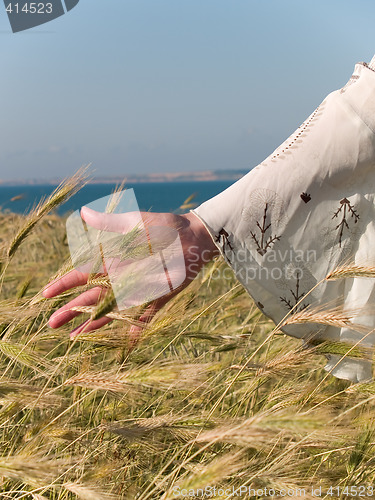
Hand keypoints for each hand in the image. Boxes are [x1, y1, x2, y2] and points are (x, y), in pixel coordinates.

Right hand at [43, 207, 218, 343]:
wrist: (193, 237)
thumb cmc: (164, 226)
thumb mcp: (134, 223)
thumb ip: (109, 223)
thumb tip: (82, 212)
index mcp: (113, 259)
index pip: (82, 274)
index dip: (64, 284)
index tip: (45, 295)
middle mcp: (122, 277)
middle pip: (91, 297)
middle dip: (71, 310)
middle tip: (52, 324)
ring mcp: (139, 290)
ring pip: (111, 311)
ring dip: (94, 324)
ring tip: (74, 337)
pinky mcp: (157, 298)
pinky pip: (144, 317)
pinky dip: (135, 330)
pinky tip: (124, 345)